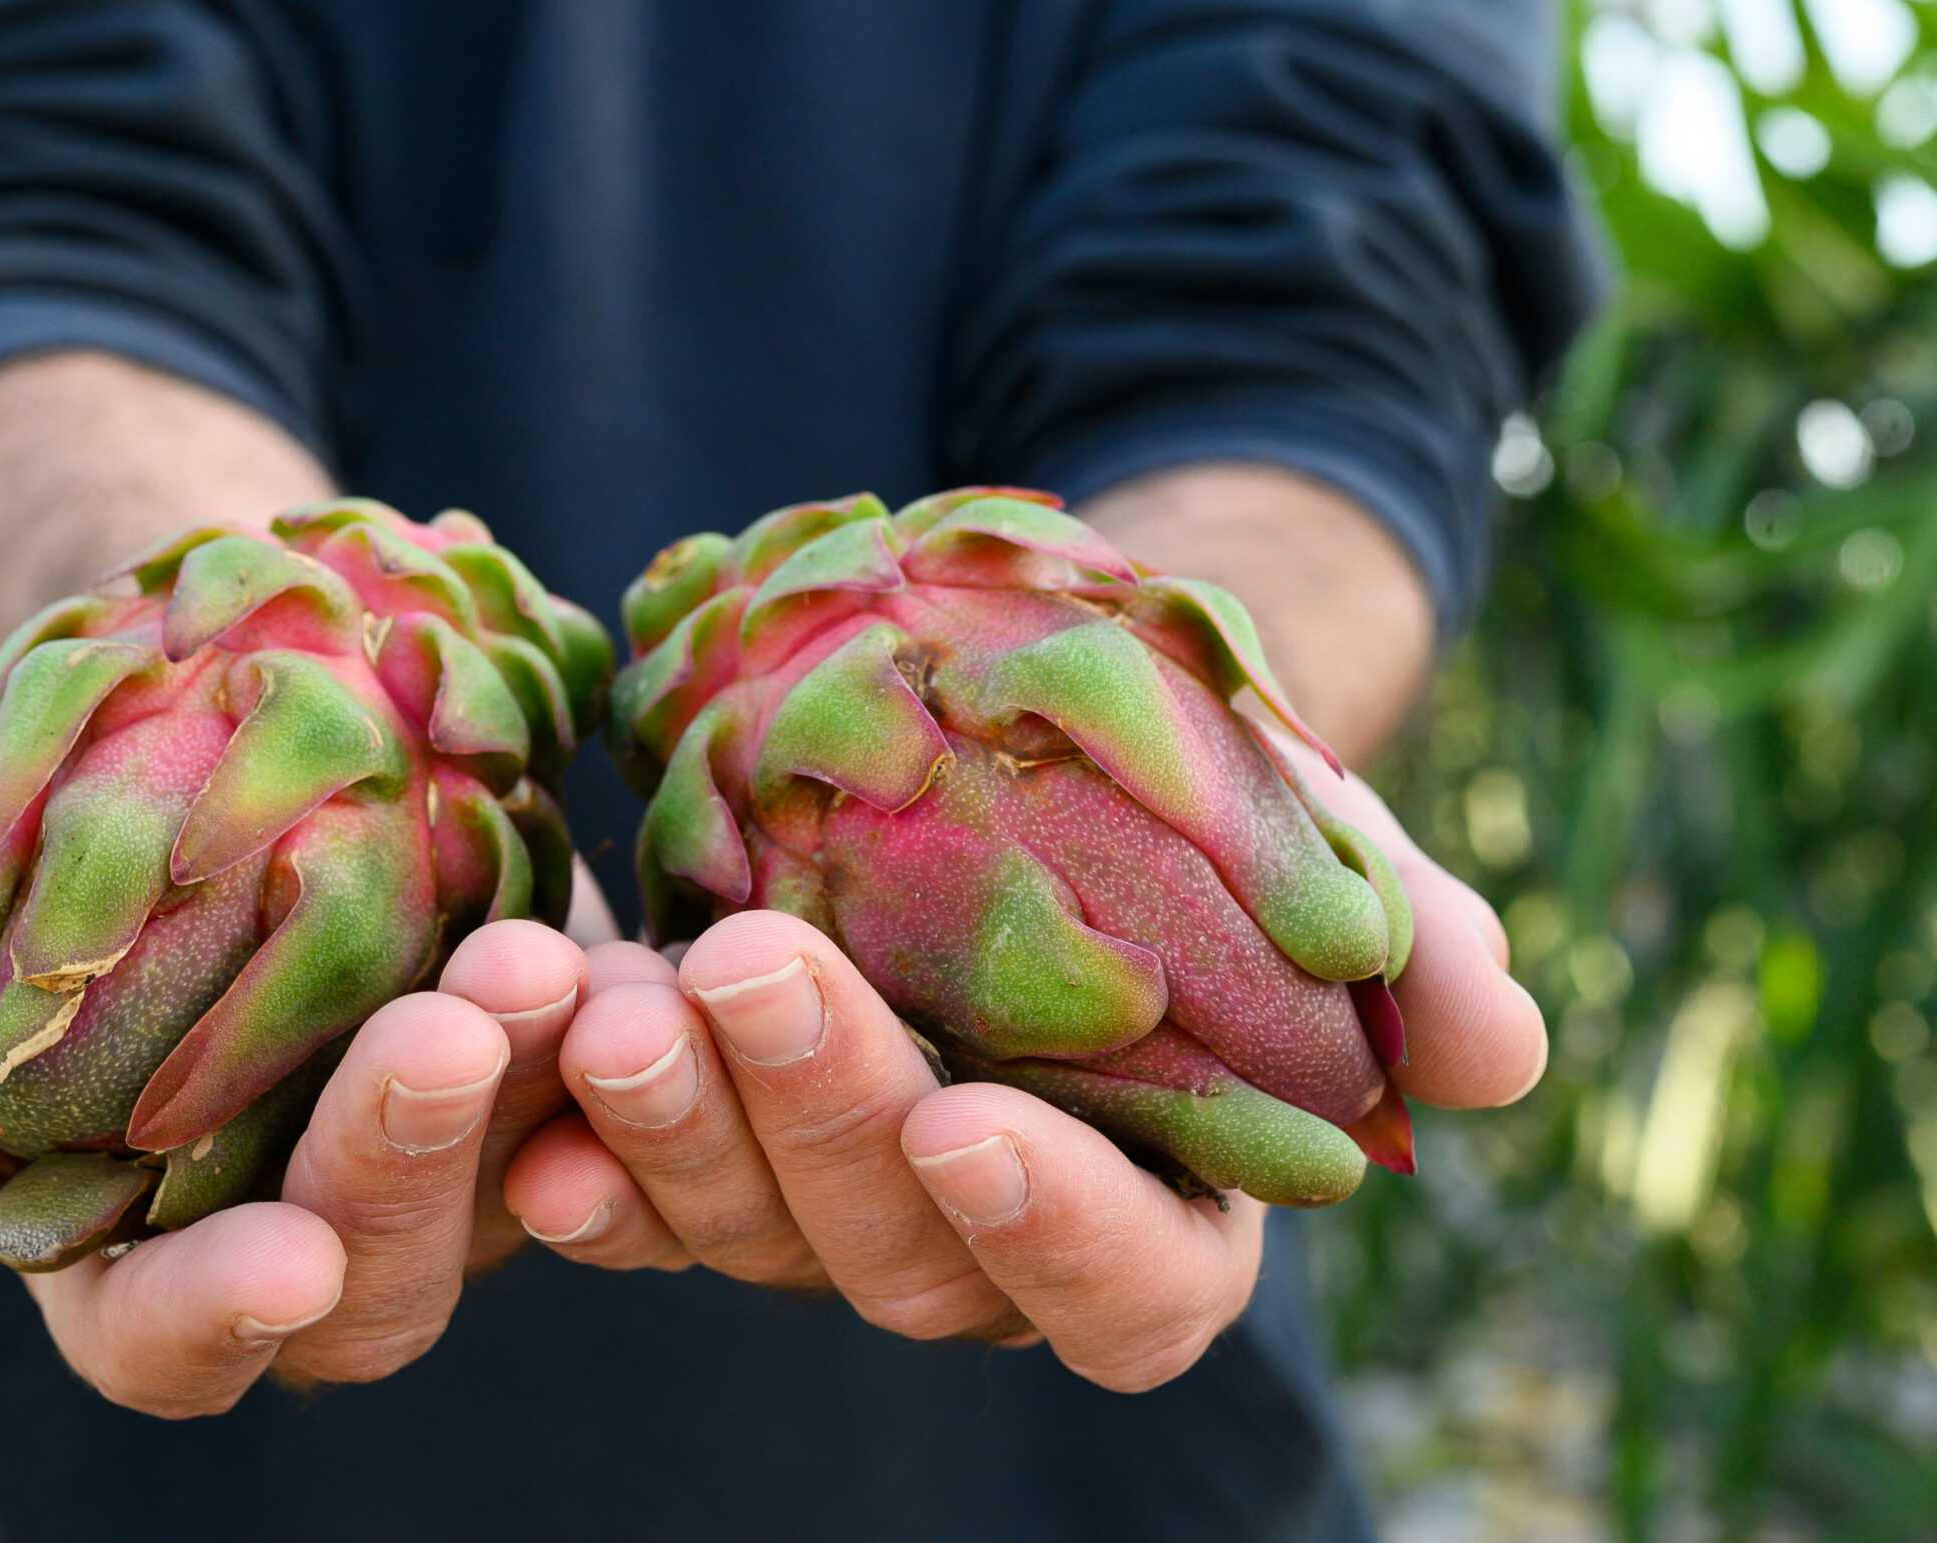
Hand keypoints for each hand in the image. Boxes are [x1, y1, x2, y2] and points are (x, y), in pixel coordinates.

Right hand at [0, 816, 604, 1416]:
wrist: (200, 716)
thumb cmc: (36, 826)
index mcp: (125, 1241)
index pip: (166, 1339)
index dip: (214, 1319)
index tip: (280, 1259)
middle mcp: (299, 1222)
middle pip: (374, 1287)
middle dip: (402, 1175)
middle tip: (438, 1033)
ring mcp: (439, 1151)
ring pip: (515, 1185)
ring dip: (530, 1090)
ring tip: (534, 954)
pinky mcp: (540, 1058)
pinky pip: (607, 1082)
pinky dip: (620, 1033)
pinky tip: (637, 946)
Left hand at [497, 756, 1543, 1390]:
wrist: (1043, 724)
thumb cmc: (1209, 800)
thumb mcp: (1324, 837)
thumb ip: (1411, 942)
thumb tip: (1498, 1055)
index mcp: (1158, 1208)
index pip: (1123, 1297)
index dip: (1053, 1235)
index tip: (974, 1119)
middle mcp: (981, 1237)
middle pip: (899, 1258)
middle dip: (818, 1121)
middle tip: (746, 972)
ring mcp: (831, 1195)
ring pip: (743, 1227)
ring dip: (673, 1127)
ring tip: (609, 1000)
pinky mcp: (709, 1136)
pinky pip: (629, 1182)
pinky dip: (572, 1142)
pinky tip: (522, 1067)